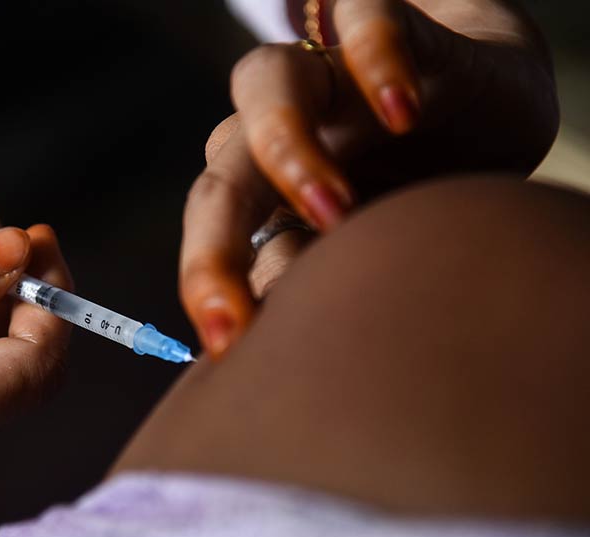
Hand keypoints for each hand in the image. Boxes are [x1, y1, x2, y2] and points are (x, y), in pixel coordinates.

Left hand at [181, 0, 558, 356]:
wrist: (483, 89)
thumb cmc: (421, 177)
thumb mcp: (377, 239)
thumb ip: (319, 272)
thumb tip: (270, 336)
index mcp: (267, 190)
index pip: (219, 233)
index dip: (212, 283)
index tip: (224, 344)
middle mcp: (280, 133)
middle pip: (221, 175)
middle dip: (213, 245)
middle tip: (225, 311)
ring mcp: (328, 75)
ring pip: (266, 83)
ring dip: (288, 149)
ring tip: (332, 210)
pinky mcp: (386, 22)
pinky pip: (364, 22)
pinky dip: (376, 61)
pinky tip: (403, 111)